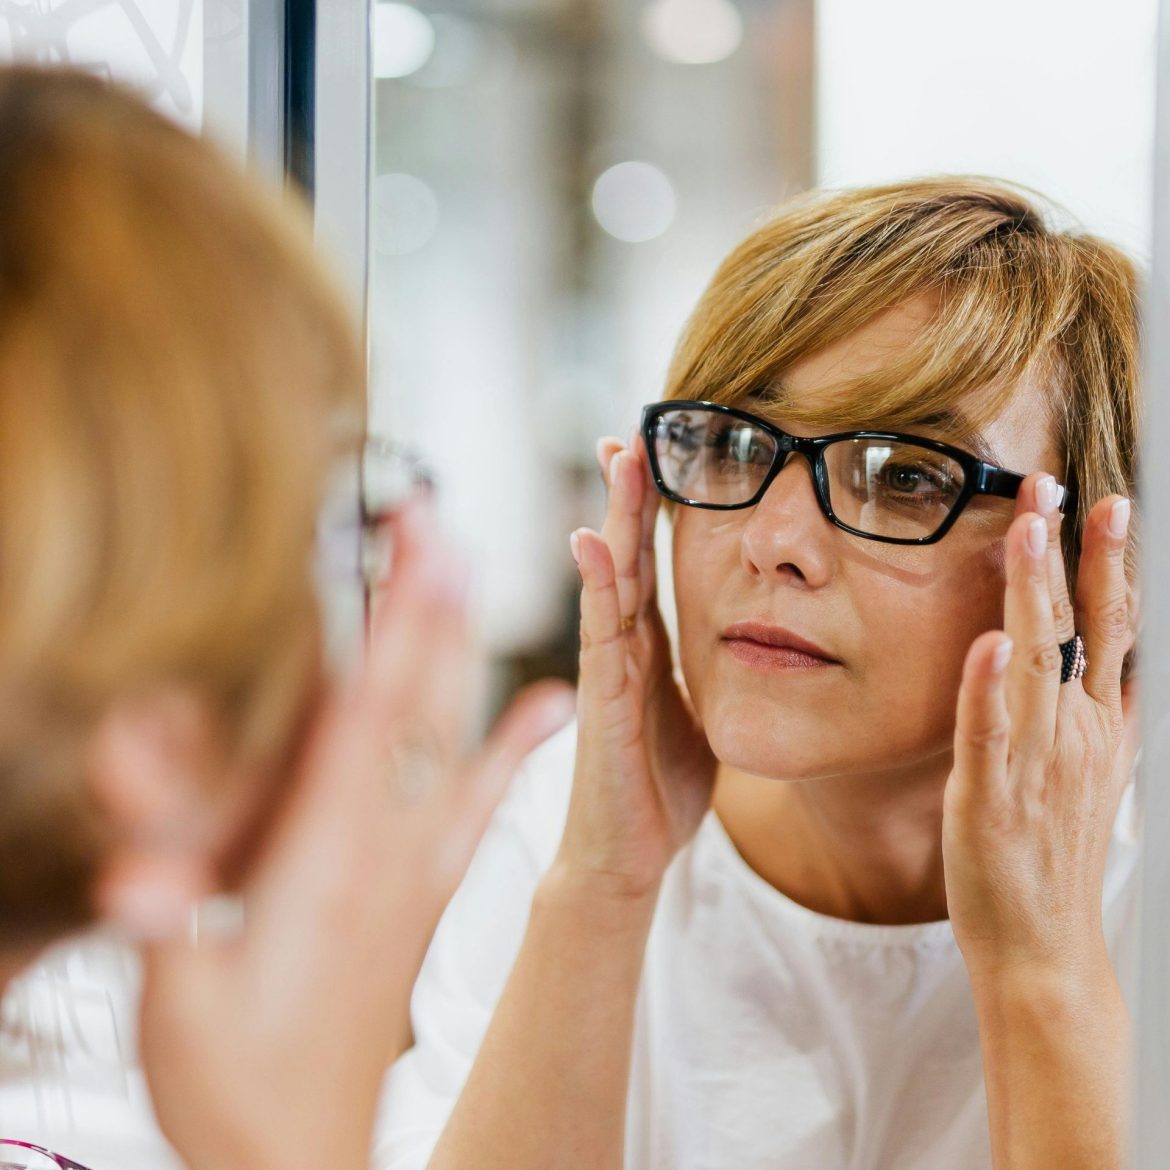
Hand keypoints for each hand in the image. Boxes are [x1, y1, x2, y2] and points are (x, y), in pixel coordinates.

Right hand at [135, 500, 574, 1169]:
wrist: (306, 1158)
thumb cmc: (234, 1086)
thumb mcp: (176, 997)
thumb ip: (162, 901)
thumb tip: (136, 796)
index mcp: (329, 858)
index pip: (371, 710)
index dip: (397, 622)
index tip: (423, 544)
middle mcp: (385, 844)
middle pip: (418, 699)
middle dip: (431, 605)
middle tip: (445, 520)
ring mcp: (412, 863)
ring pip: (450, 733)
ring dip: (462, 649)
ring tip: (479, 573)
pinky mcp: (421, 888)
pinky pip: (478, 802)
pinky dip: (512, 746)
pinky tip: (543, 702)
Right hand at [558, 433, 715, 904]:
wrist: (629, 854)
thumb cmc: (661, 787)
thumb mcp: (699, 716)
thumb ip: (711, 677)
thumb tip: (746, 650)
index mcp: (652, 649)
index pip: (651, 564)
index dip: (654, 512)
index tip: (659, 457)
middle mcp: (624, 648)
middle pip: (629, 554)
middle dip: (630, 494)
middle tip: (634, 432)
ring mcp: (608, 671)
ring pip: (610, 579)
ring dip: (613, 518)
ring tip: (618, 460)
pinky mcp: (602, 702)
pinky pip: (601, 635)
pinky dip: (595, 587)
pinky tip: (591, 543)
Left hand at [943, 474, 1136, 978]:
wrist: (1042, 948)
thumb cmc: (1053, 853)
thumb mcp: (1091, 772)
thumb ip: (1095, 711)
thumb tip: (1104, 656)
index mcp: (1101, 727)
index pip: (1114, 629)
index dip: (1112, 564)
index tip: (1108, 503)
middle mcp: (1077, 735)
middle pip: (1084, 629)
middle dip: (1075, 554)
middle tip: (1060, 486)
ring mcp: (1035, 764)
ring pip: (1039, 663)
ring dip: (1034, 595)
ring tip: (1026, 531)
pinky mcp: (989, 797)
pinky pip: (989, 733)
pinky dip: (989, 686)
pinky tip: (988, 642)